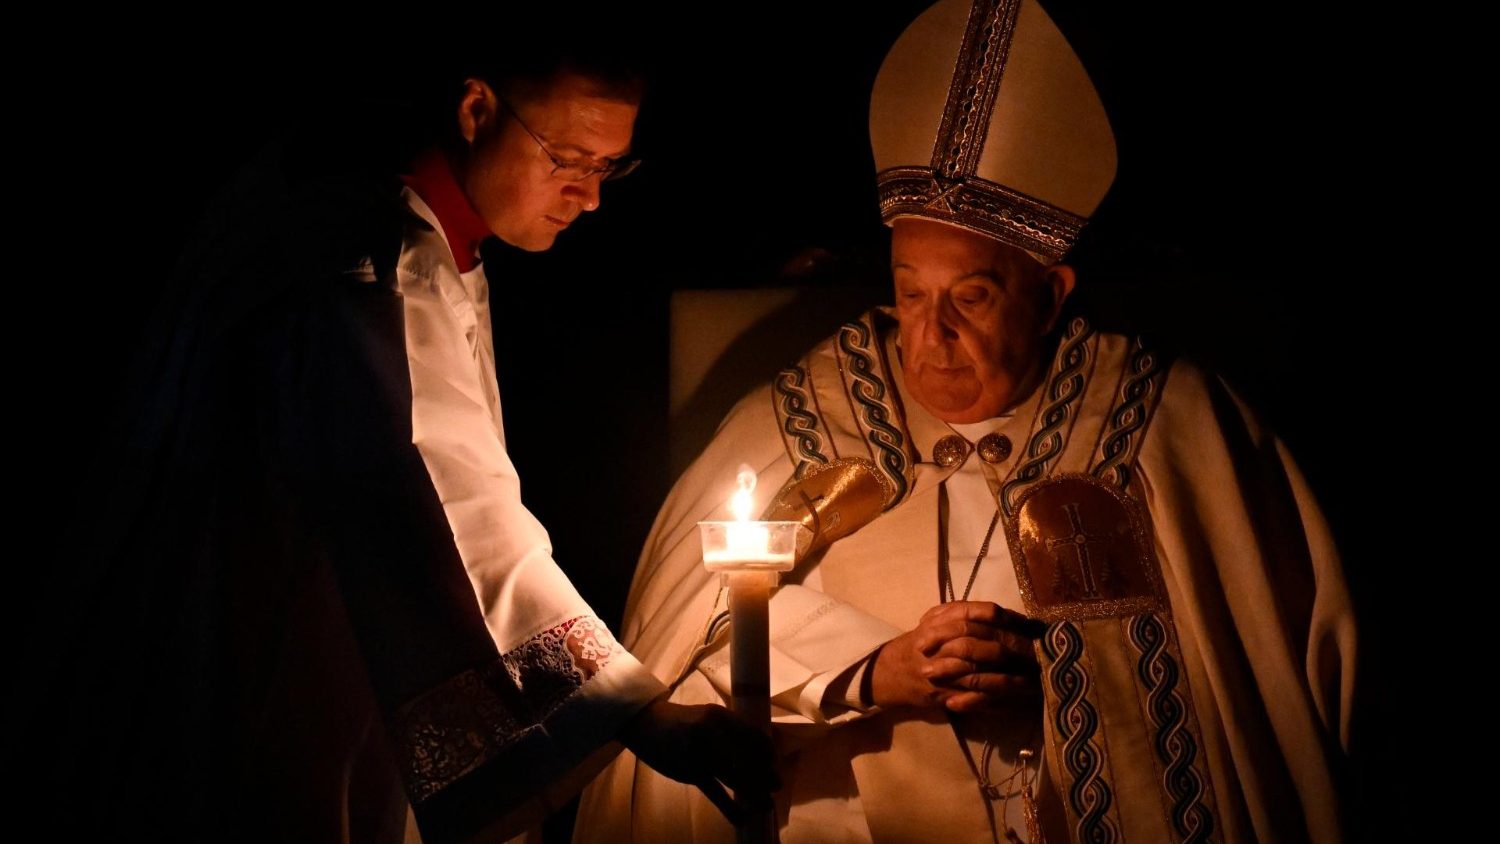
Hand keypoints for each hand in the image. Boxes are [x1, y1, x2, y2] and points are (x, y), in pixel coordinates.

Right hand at [619, 695, 779, 824]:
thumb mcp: (709, 716)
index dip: (768, 753)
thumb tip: (760, 750)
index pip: (754, 736)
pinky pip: (715, 792)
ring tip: (767, 805)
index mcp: (721, 715)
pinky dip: (730, 808)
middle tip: (776, 786)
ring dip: (754, 793)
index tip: (774, 764)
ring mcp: (700, 752)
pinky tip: (742, 817)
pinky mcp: (689, 771)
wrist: (644, 724)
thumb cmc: (682, 721)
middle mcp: (712, 732)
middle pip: (748, 758)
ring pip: (735, 776)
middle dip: (765, 775)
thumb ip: (731, 729)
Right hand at [870, 601, 1044, 712]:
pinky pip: (973, 698)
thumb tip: (1003, 613)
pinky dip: (995, 699)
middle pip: (985, 644)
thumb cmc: (918, 645)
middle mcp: (940, 644)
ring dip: (1009, 678)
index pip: (981, 614)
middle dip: (1014, 650)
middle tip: (1038, 653)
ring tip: (1032, 679)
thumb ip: (962, 612)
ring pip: (981, 674)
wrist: (887, 673)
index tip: (1030, 625)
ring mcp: (941, 672)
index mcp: (940, 620)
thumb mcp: (935, 619)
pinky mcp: (942, 695)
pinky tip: (1013, 699)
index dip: (1009, 619)